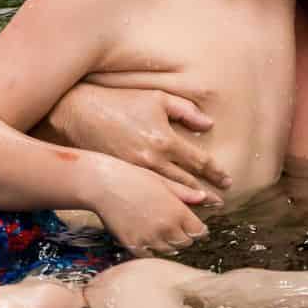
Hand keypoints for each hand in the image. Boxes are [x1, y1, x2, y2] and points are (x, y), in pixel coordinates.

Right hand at [41, 84, 230, 197]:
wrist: (80, 113)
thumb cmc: (120, 102)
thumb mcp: (157, 98)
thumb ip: (186, 110)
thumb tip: (207, 124)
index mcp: (164, 140)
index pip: (199, 161)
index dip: (215, 173)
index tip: (227, 181)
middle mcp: (153, 160)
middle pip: (188, 183)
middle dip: (206, 194)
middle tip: (220, 202)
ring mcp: (136, 171)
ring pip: (169, 193)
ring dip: (187, 202)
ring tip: (201, 208)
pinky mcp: (123, 176)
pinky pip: (149, 194)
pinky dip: (164, 202)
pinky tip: (171, 207)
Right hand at [89, 158, 210, 256]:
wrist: (102, 184)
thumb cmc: (133, 177)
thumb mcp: (163, 181)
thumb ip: (187, 194)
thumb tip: (210, 199)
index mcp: (177, 211)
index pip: (199, 232)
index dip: (198, 229)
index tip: (194, 226)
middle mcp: (166, 228)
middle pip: (186, 243)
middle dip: (184, 235)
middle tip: (175, 226)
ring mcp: (149, 239)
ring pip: (169, 250)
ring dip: (168, 243)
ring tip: (160, 230)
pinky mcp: (133, 245)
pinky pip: (150, 255)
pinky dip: (151, 248)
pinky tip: (146, 236)